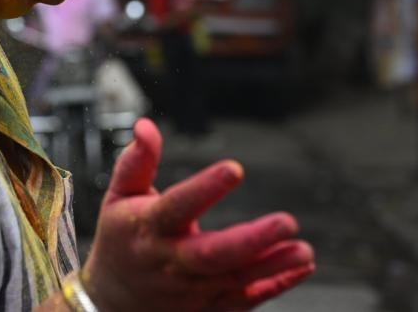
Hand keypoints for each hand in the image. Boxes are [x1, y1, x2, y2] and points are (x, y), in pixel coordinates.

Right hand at [80, 120, 314, 310]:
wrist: (114, 301)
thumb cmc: (121, 238)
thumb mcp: (119, 195)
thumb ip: (137, 161)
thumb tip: (146, 125)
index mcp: (148, 227)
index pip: (178, 206)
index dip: (205, 188)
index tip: (234, 168)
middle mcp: (171, 261)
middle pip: (213, 254)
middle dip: (251, 241)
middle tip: (287, 222)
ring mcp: (192, 289)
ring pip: (235, 279)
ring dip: (272, 266)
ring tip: (303, 249)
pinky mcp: (208, 306)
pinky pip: (245, 299)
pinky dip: (276, 285)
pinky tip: (300, 266)